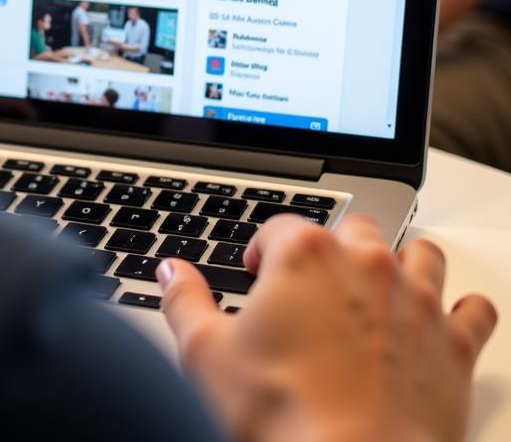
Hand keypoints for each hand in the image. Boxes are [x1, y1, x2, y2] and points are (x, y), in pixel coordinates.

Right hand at [159, 214, 496, 441]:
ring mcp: (416, 302)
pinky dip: (460, 311)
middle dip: (333, 249)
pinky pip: (474, 309)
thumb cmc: (281, 418)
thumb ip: (184, 300)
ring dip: (402, 264)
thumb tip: (171, 272)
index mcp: (303, 254)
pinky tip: (441, 324)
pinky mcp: (453, 347)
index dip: (261, 251)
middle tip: (313, 286)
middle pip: (354, 227)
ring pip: (420, 254)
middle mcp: (365, 264)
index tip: (256, 277)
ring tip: (379, 291)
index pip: (278, 226)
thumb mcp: (205, 355)